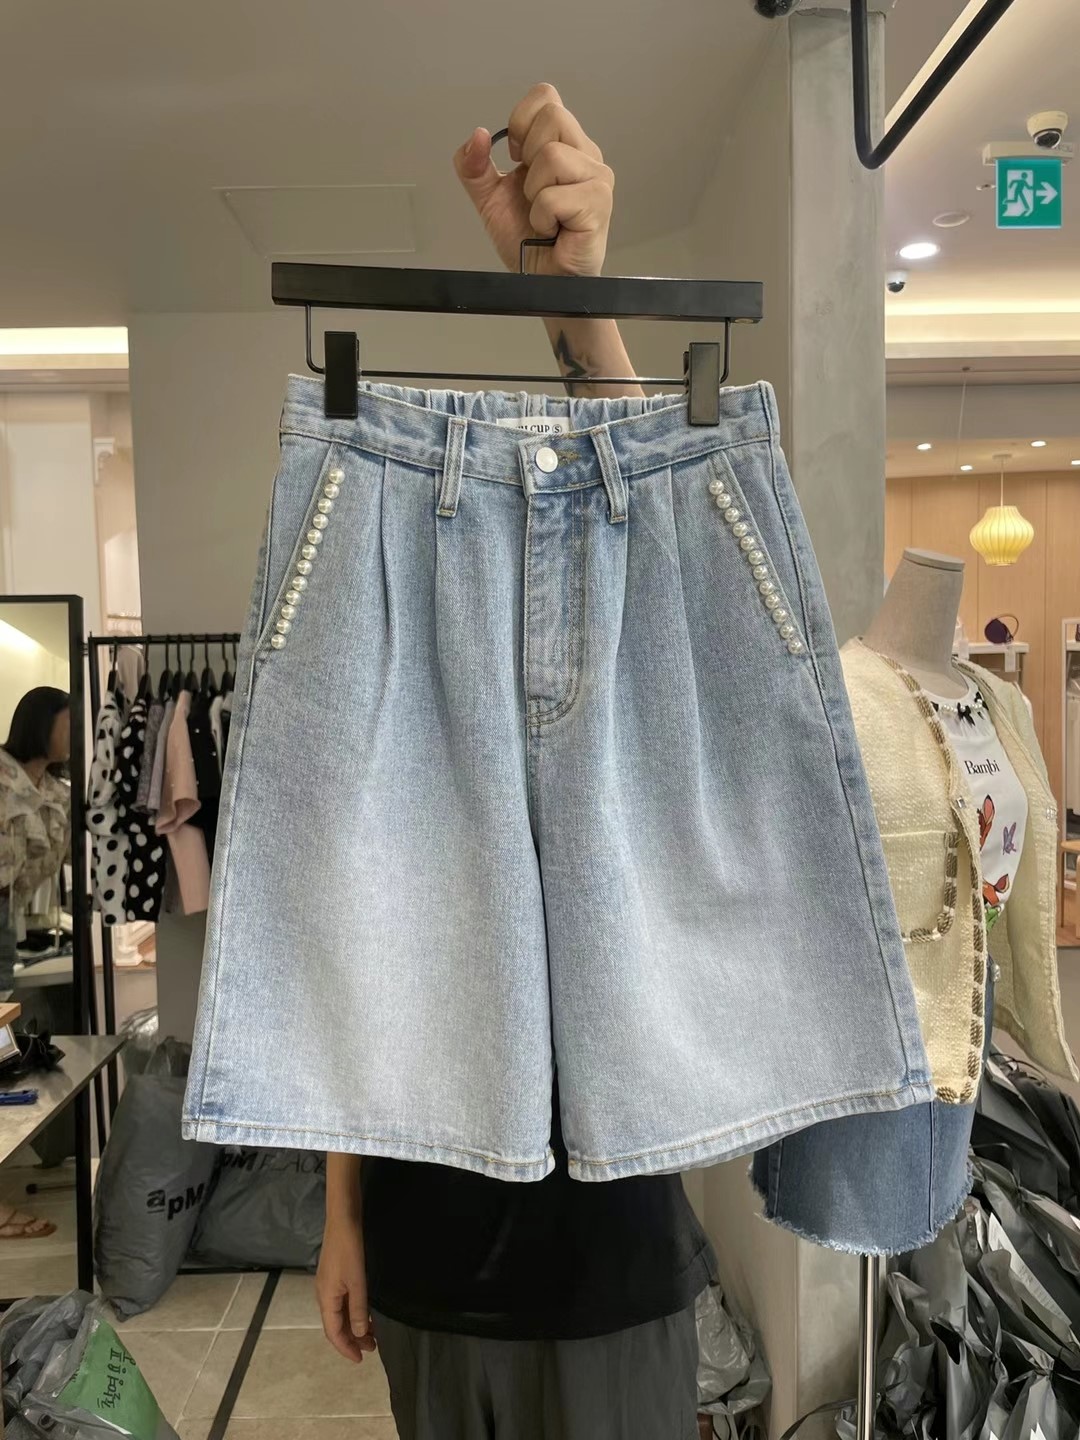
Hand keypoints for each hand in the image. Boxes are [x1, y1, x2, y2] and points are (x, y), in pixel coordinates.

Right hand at [316, 1216, 376, 1363]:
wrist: (343, 1219)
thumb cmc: (350, 1251)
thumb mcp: (357, 1282)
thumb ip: (358, 1309)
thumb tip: (358, 1335)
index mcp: (326, 1299)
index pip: (333, 1332)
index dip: (346, 1348)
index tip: (361, 1359)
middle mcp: (324, 1295)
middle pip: (336, 1325)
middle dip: (352, 1339)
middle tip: (372, 1347)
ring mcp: (329, 1285)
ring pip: (340, 1314)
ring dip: (354, 1326)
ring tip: (372, 1333)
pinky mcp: (335, 1275)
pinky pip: (343, 1302)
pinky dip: (354, 1312)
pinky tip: (366, 1312)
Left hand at [454, 83, 613, 278]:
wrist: (544, 282)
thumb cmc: (528, 242)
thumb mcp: (489, 198)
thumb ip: (474, 167)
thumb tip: (476, 135)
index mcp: (563, 143)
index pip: (545, 97)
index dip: (521, 124)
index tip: (517, 159)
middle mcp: (585, 153)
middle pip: (552, 116)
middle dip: (527, 158)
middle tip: (533, 192)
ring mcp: (597, 177)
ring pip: (552, 155)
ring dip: (534, 193)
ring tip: (544, 214)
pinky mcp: (599, 203)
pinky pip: (555, 195)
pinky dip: (543, 216)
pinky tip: (553, 229)